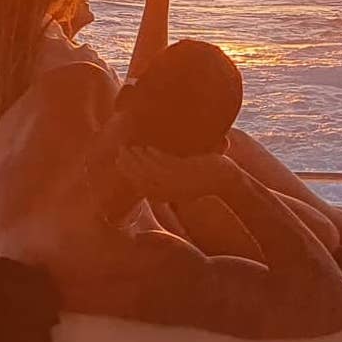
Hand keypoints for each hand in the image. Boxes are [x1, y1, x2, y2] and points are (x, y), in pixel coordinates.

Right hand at [115, 146, 240, 203]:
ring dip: (138, 158)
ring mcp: (175, 182)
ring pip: (149, 169)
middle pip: (140, 177)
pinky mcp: (184, 172)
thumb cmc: (201, 179)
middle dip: (128, 163)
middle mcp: (167, 191)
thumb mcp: (180, 180)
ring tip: (131, 147)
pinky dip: (153, 156)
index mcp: (164, 194)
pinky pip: (164, 164)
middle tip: (120, 150)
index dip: (128, 172)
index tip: (119, 160)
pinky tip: (148, 148)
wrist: (222, 179)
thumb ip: (166, 175)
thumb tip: (153, 163)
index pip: (139, 184)